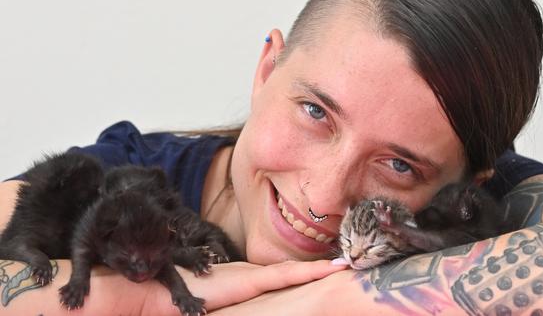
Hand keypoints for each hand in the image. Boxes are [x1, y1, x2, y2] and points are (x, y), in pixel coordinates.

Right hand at [143, 260, 346, 314]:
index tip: (329, 272)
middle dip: (320, 271)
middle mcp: (255, 275)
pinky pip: (287, 275)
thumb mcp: (219, 302)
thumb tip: (231, 303)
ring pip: (296, 272)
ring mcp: (254, 275)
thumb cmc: (187, 298)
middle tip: (347, 267)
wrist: (166, 293)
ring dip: (322, 271)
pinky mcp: (252, 279)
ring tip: (347, 267)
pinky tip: (332, 270)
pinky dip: (311, 272)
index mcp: (249, 281)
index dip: (306, 274)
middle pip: (294, 274)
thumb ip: (232, 300)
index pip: (283, 277)